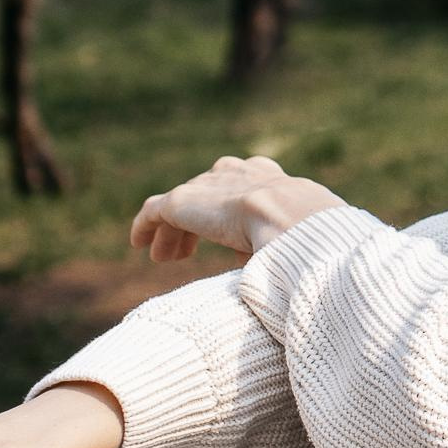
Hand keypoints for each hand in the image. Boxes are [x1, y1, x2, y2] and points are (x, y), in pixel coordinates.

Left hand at [130, 153, 345, 266]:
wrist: (292, 219)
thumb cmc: (308, 236)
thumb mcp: (298, 241)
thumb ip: (276, 249)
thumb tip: (264, 272)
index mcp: (272, 180)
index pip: (245, 185)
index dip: (230, 210)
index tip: (229, 238)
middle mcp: (238, 175)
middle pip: (208, 192)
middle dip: (198, 220)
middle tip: (188, 251)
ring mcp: (208, 185)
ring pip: (181, 205)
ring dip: (174, 231)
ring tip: (168, 257)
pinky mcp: (182, 201)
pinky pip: (155, 211)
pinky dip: (145, 226)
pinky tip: (139, 244)